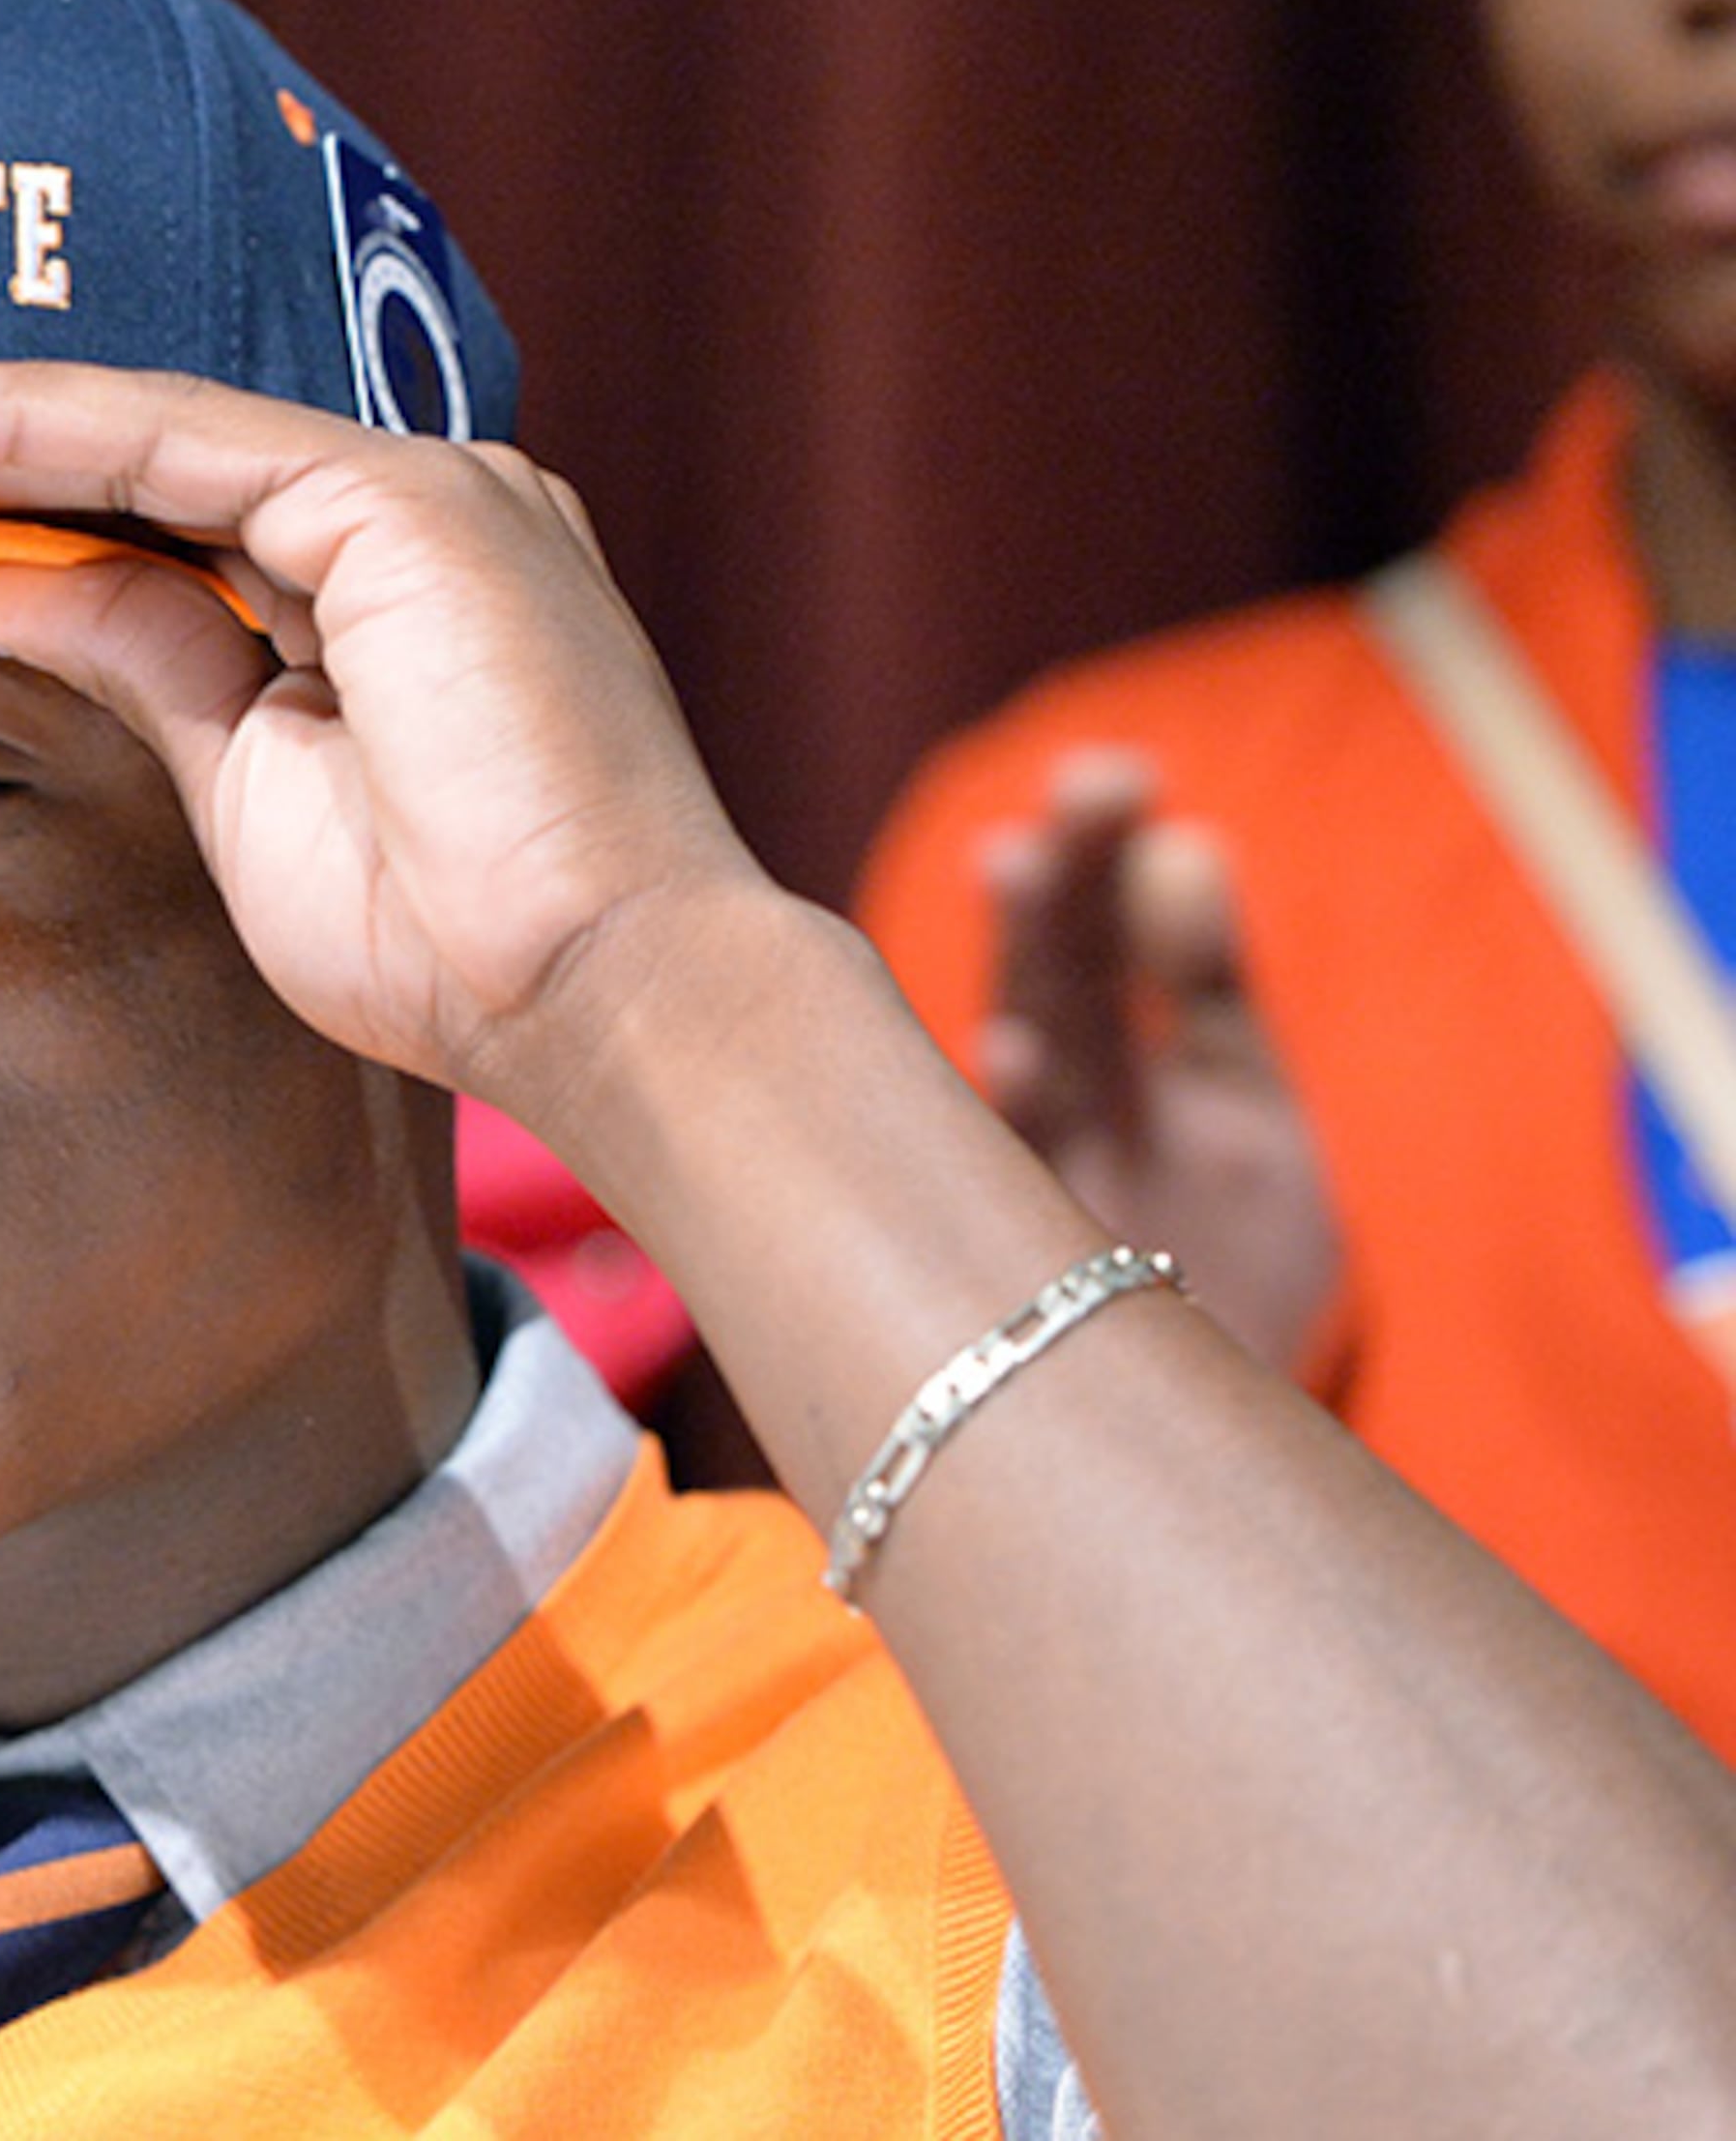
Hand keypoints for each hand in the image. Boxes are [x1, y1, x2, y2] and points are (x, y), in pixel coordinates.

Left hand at [0, 364, 768, 1113]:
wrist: (592, 996)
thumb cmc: (448, 943)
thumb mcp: (247, 788)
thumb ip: (142, 663)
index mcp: (385, 583)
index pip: (157, 511)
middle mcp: (410, 510)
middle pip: (138, 453)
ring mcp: (419, 491)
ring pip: (143, 428)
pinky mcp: (404, 502)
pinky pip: (175, 441)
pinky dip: (34, 431)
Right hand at [972, 747, 1345, 1378]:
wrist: (1202, 1469)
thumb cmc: (1211, 1271)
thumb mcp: (1235, 1110)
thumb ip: (1202, 985)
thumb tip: (1187, 843)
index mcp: (1104, 1064)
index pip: (1090, 935)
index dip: (1097, 859)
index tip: (1113, 773)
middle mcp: (1060, 1119)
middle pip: (1057, 976)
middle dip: (1066, 879)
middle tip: (1083, 785)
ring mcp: (1048, 1195)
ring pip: (1028, 1055)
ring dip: (1023, 960)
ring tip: (1019, 860)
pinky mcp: (1046, 1275)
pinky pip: (1016, 1182)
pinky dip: (1010, 1111)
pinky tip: (1006, 1047)